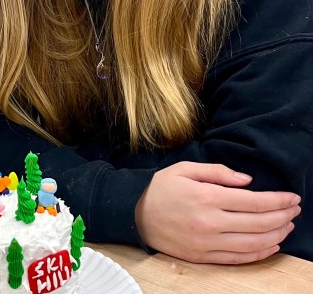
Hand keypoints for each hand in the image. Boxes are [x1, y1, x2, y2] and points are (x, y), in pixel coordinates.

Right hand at [135, 161, 300, 263]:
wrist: (132, 212)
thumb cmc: (159, 188)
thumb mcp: (185, 169)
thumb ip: (218, 172)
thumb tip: (248, 181)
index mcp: (206, 197)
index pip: (253, 202)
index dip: (278, 200)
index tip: (292, 197)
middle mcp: (209, 222)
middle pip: (258, 223)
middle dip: (282, 216)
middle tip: (295, 210)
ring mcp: (205, 242)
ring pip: (252, 243)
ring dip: (276, 235)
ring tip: (287, 226)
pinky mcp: (201, 256)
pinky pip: (237, 258)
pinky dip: (259, 253)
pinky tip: (270, 245)